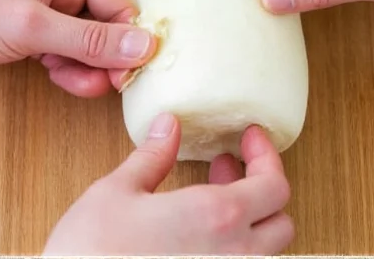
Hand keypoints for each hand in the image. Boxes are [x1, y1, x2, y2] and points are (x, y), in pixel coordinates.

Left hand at [0, 0, 156, 97]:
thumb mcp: (29, 22)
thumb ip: (86, 40)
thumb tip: (145, 48)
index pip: (115, 5)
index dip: (124, 44)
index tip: (124, 80)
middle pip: (92, 27)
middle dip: (94, 60)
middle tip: (95, 86)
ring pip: (69, 43)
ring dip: (72, 68)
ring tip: (65, 79)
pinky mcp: (14, 20)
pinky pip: (46, 49)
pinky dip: (51, 65)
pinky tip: (47, 74)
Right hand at [44, 115, 293, 255]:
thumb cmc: (91, 251)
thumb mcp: (117, 191)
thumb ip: (152, 157)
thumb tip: (167, 127)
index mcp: (216, 216)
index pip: (274, 185)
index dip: (267, 156)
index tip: (251, 138)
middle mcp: (234, 254)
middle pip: (281, 222)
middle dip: (261, 189)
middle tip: (226, 166)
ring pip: (264, 252)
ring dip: (249, 222)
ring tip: (210, 199)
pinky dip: (232, 247)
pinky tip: (197, 234)